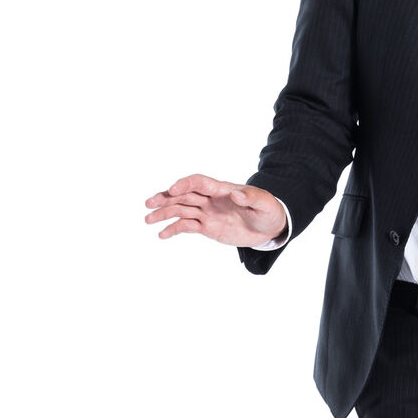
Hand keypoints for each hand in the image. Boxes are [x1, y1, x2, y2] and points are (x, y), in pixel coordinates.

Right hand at [145, 174, 287, 246]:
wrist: (270, 227)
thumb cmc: (268, 211)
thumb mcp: (264, 203)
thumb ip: (251, 198)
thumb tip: (237, 194)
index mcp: (222, 189)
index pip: (200, 182)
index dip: (185, 184)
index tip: (173, 190)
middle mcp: (211, 199)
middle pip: (184, 195)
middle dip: (166, 197)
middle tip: (149, 203)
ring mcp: (207, 212)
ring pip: (181, 210)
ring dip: (164, 213)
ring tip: (147, 219)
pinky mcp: (207, 227)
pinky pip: (186, 226)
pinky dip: (173, 229)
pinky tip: (161, 235)